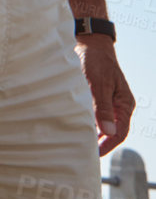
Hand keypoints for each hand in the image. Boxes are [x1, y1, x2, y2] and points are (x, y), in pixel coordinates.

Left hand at [77, 37, 135, 155]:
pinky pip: (93, 116)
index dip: (108, 145)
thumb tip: (107, 131)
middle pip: (111, 132)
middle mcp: (118, 106)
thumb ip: (102, 107)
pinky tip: (74, 128)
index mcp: (124, 104)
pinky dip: (86, 123)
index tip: (95, 154)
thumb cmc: (97, 61)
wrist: (90, 45)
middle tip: (83, 153)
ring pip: (101, 125)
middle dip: (99, 143)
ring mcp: (107, 103)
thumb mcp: (99, 84)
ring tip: (77, 143)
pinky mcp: (96, 98)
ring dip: (92, 134)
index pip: (120, 132)